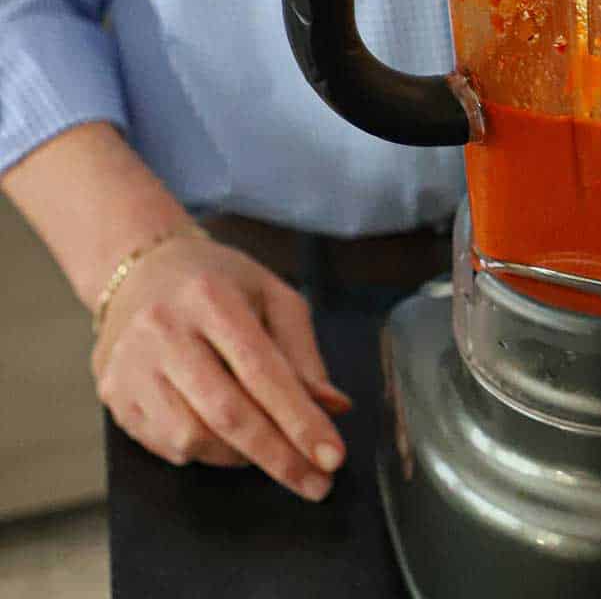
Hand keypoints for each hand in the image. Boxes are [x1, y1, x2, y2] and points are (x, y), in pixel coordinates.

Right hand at [92, 232, 352, 501]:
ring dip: (242, 457)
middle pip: (227, 413)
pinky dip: (206, 452)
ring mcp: (131, 365)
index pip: (262, 371)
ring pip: (192, 438)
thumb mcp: (271, 296)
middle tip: (317, 482)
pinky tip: (227, 439)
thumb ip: (302, 353)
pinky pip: (165, 445)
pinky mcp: (114, 394)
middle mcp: (164, 330)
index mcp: (211, 297)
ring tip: (270, 448)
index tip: (332, 457)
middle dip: (278, 456)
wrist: (141, 271)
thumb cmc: (220, 284)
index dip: (300, 420)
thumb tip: (333, 407)